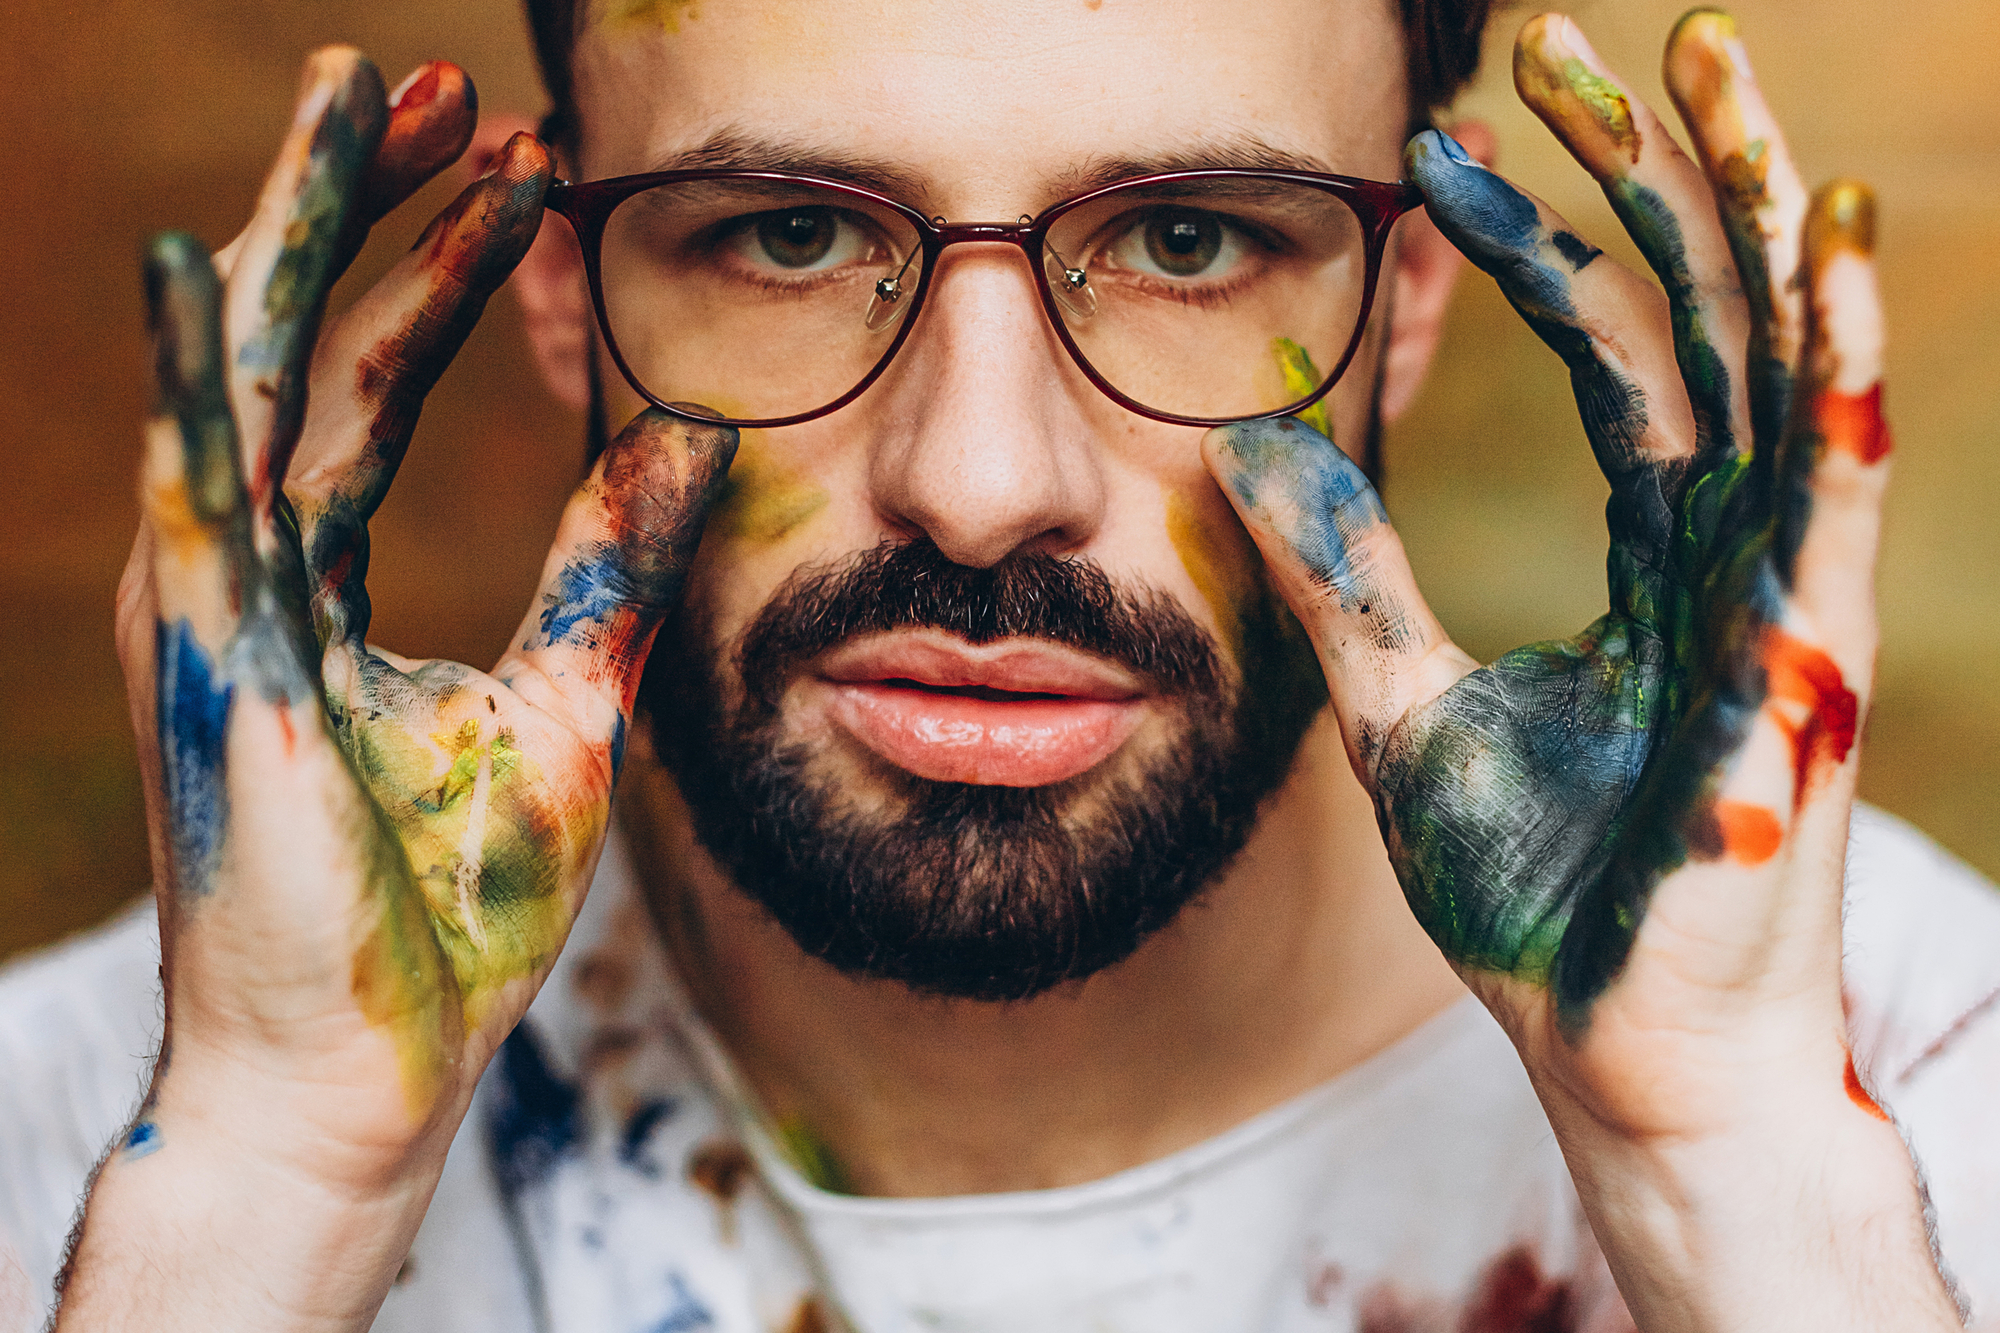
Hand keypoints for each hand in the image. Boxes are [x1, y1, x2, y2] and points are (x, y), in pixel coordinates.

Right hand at [109, 47, 729, 1205]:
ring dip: (310, 235)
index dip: (439, 275)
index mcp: (317, 582)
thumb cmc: (447, 912)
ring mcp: (210, 609)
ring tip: (368, 97)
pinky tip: (213, 256)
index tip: (520, 179)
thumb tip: (698, 440)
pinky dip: (194, 369)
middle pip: (301, 345)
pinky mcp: (207, 662)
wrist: (367, 1073)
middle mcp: (246, 571)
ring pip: (250, 376)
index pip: (369, 388)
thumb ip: (610, 567)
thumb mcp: (563, 702)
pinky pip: (194, 491)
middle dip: (367, 207)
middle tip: (439, 87)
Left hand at [1205, 12, 1955, 1328]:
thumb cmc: (1541, 895)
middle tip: (1581, 40)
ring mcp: (1780, 591)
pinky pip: (1836, 480)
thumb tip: (1245, 456)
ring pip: (1780, 359)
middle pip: (1703, 313)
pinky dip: (1840, 354)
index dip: (1542, 237)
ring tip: (1706, 68)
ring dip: (1748, 211)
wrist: (1614, 1050)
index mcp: (1653, 549)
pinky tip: (1825, 236)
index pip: (1608, 348)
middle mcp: (1729, 543)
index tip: (1450, 151)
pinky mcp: (1807, 657)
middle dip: (1652, 170)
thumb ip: (1346, 574)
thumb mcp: (1405, 703)